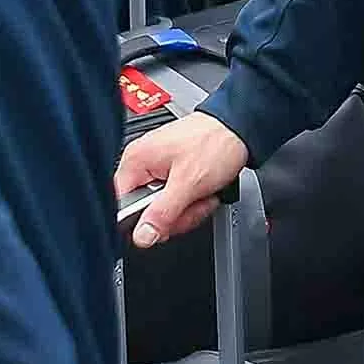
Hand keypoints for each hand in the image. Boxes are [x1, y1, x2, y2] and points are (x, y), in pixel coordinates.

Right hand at [117, 111, 250, 248]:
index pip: (121, 206)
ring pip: (164, 209)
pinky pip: (176, 200)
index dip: (142, 222)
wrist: (242, 126)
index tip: (162, 225)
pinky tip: (204, 191)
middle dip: (176, 214)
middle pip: (146, 212)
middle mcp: (143, 164)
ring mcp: (159, 169)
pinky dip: (193, 201)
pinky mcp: (174, 173)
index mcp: (136, 161)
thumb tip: (141, 236)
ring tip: (202, 193)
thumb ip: (162, 213)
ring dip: (189, 208)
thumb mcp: (188, 183)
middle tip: (193, 203)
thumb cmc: (216, 142)